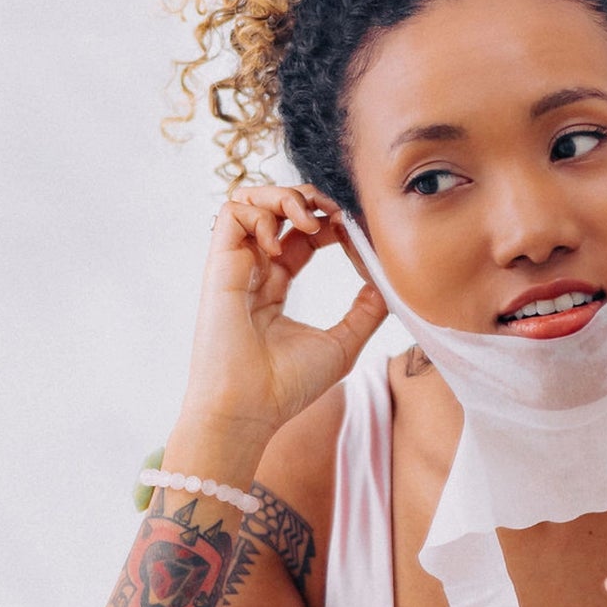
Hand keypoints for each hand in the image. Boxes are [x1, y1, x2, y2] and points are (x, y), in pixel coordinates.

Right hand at [181, 184, 386, 439]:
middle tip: (335, 213)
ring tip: (309, 219)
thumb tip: (387, 283)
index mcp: (275, 286)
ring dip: (283, 197)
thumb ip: (366, 311)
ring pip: (249, 201)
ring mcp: (234, 266)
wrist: (249, 409)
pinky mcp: (219, 265)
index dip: (328, 223)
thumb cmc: (286, 387)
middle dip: (309, 199)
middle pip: (275, 210)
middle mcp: (253, 271)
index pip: (301, 236)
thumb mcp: (343, 344)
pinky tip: (280, 243)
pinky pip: (233, 213)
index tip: (353, 230)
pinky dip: (261, 213)